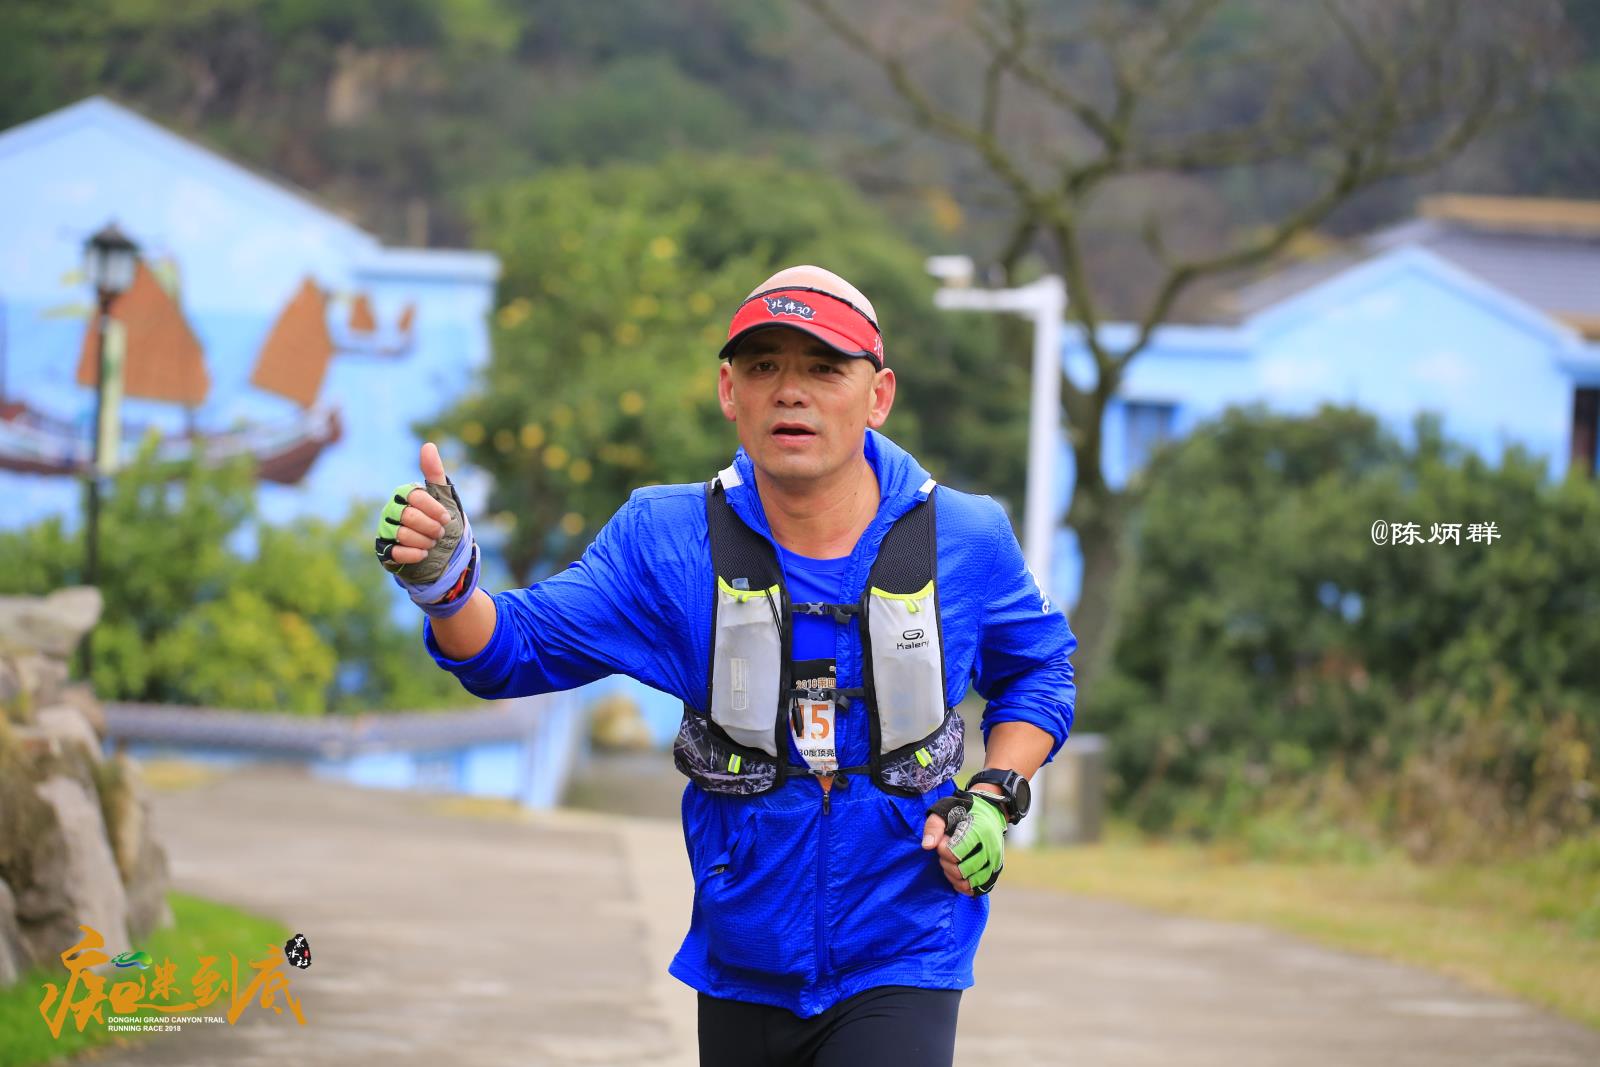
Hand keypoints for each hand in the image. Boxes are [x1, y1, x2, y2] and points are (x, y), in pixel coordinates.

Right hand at [374, 442, 479, 617]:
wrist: (444, 554)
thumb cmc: (442, 522)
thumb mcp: (443, 496)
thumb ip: (434, 472)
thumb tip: (428, 445)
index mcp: (404, 496)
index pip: (414, 497)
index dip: (432, 508)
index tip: (446, 518)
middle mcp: (391, 511)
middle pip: (408, 516)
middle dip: (430, 527)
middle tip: (440, 533)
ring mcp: (386, 531)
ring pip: (402, 534)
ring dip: (425, 541)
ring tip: (432, 543)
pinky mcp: (385, 552)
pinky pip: (396, 552)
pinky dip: (414, 554)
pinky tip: (424, 554)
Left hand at [921, 789, 1007, 895]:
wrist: (990, 812)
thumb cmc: (965, 811)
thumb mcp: (946, 811)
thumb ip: (934, 827)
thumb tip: (927, 846)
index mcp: (980, 832)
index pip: (953, 854)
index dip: (942, 849)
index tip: (943, 840)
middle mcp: (991, 850)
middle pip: (960, 871)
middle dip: (947, 863)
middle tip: (946, 851)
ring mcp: (995, 863)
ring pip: (968, 884)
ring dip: (954, 876)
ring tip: (953, 861)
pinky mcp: (995, 872)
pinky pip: (977, 890)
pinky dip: (964, 885)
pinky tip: (958, 873)